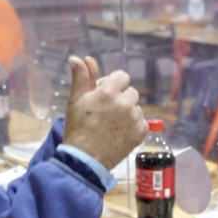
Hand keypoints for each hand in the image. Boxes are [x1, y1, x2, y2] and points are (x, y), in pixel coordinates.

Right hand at [62, 56, 147, 170]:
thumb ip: (81, 77)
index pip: (122, 76)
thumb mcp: (75, 101)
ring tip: (112, 124)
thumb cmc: (77, 129)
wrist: (84, 159)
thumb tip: (78, 58)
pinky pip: (142, 122)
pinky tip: (120, 132)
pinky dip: (134, 126)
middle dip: (120, 98)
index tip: (104, 94)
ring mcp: (134, 119)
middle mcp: (124, 103)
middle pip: (131, 92)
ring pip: (136, 107)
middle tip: (106, 111)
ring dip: (127, 112)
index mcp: (108, 92)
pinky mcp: (140, 133)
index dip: (113, 84)